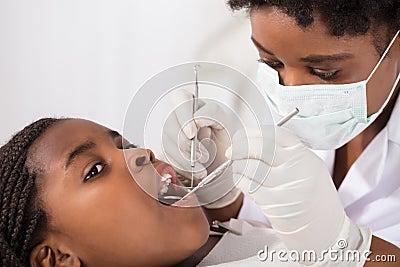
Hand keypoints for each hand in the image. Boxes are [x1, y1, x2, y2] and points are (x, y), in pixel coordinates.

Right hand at [160, 90, 240, 207]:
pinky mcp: (162, 153)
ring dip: (184, 161)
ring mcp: (166, 135)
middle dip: (185, 144)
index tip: (193, 134)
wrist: (218, 167)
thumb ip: (214, 114)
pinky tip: (192, 174)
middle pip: (170, 124)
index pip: (180, 99)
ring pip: (165, 144)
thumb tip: (197, 118)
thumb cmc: (221, 141)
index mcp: (191, 104)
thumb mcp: (224, 125)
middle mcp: (175, 117)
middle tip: (204, 157)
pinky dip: (179, 170)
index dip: (184, 117)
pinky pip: (163, 160)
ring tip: (202, 170)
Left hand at [227, 125, 371, 264]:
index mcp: (306, 156)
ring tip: (236, 167)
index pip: (275, 134)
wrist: (327, 234)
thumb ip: (288, 155)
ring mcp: (287, 186)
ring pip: (251, 166)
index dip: (254, 132)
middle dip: (239, 146)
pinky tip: (240, 181)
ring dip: (237, 165)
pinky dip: (239, 180)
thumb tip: (256, 143)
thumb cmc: (315, 202)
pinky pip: (248, 185)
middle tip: (231, 150)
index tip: (243, 136)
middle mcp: (298, 168)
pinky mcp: (276, 204)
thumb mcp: (310, 170)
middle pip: (260, 147)